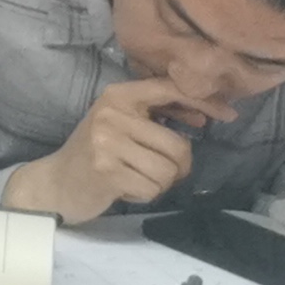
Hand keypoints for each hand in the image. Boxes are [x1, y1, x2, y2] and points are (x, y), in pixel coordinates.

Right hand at [3, 76, 204, 223]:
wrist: (55, 182)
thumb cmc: (97, 153)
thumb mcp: (123, 124)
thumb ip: (158, 116)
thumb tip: (205, 115)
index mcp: (119, 95)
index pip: (171, 89)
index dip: (204, 101)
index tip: (229, 114)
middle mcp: (113, 113)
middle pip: (179, 146)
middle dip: (178, 167)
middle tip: (155, 171)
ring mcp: (107, 141)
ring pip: (169, 171)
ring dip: (160, 183)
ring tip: (134, 177)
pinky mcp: (106, 169)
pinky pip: (153, 188)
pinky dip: (144, 194)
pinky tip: (122, 187)